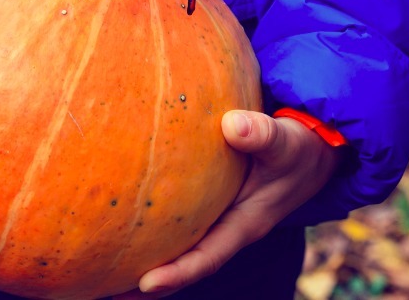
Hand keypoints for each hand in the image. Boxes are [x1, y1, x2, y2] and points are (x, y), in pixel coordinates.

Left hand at [116, 110, 339, 298]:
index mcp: (244, 225)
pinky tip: (115, 223)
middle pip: (182, 265)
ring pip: (175, 248)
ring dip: (139, 261)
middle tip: (101, 291)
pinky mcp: (206, 207)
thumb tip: (232, 126)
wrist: (311, 150)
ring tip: (96, 272)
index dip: (177, 273)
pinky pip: (174, 226)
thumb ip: (263, 134)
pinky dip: (147, 231)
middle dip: (144, 284)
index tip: (143, 284)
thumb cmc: (298, 148)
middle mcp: (226, 230)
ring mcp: (215, 221)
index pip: (207, 258)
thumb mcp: (287, 142)